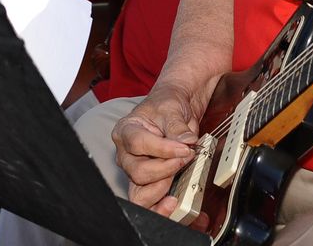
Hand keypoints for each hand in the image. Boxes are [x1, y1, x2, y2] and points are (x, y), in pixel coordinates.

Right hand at [111, 85, 200, 213]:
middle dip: (165, 169)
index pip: (138, 144)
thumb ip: (177, 127)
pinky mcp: (145, 183)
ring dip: (162, 187)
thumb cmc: (167, 106)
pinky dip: (159, 206)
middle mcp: (126, 153)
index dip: (163, 149)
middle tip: (186, 158)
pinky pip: (146, 202)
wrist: (174, 110)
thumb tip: (186, 142)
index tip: (185, 148)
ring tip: (178, 173)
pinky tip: (171, 201)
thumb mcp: (172, 108)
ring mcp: (134, 170)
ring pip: (139, 190)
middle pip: (138, 171)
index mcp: (126, 130)